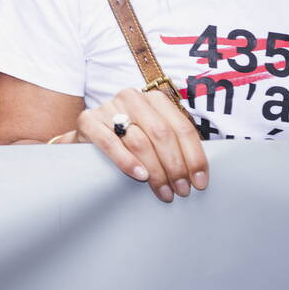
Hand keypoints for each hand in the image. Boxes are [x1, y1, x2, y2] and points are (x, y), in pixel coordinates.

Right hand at [73, 88, 206, 202]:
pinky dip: (127, 161)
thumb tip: (200, 172)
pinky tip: (140, 176)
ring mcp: (108, 107)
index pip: (182, 127)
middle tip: (181, 190)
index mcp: (154, 99)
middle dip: (176, 166)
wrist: (89, 139)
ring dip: (156, 171)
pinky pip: (111, 143)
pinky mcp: (88, 120)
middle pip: (162, 134)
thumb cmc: (130, 142)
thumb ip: (175, 145)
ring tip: (164, 191)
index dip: (194, 157)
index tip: (200, 182)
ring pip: (140, 141)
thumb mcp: (155, 137)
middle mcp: (132, 98)